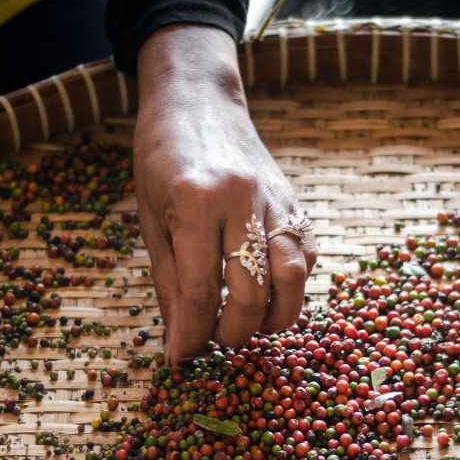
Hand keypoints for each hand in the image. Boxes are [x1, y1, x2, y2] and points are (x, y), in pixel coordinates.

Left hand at [134, 24, 316, 364]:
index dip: (193, 334)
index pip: (201, 290)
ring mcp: (275, 199)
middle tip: (218, 340)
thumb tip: (179, 342)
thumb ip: (171, 283)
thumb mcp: (152, 220)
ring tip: (252, 326)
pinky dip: (294, 286)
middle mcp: (241, 201)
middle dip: (235, 331)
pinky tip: (272, 294)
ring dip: (275, 316)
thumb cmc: (162, 160)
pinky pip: (306, 255)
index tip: (185, 358)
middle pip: (253, 290)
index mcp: (194, 203)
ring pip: (292, 276)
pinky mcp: (294, 202)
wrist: (198, 101)